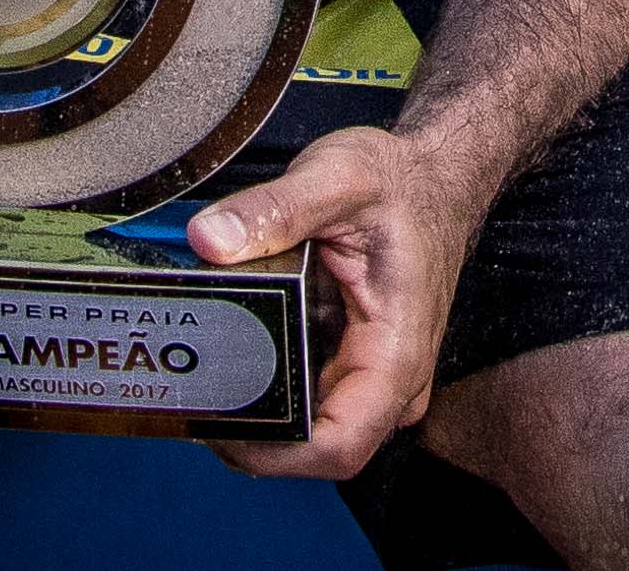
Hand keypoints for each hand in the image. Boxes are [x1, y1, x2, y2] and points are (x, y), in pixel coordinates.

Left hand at [190, 128, 490, 478]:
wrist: (436, 178)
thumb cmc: (403, 183)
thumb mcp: (339, 177)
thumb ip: (274, 208)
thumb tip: (210, 238)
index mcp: (396, 351)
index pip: (339, 444)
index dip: (273, 452)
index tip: (216, 424)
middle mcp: (393, 380)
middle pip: (316, 450)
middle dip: (249, 437)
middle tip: (192, 399)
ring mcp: (375, 379)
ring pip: (309, 433)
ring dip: (256, 420)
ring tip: (203, 381)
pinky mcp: (357, 367)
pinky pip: (310, 403)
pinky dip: (268, 394)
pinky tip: (233, 364)